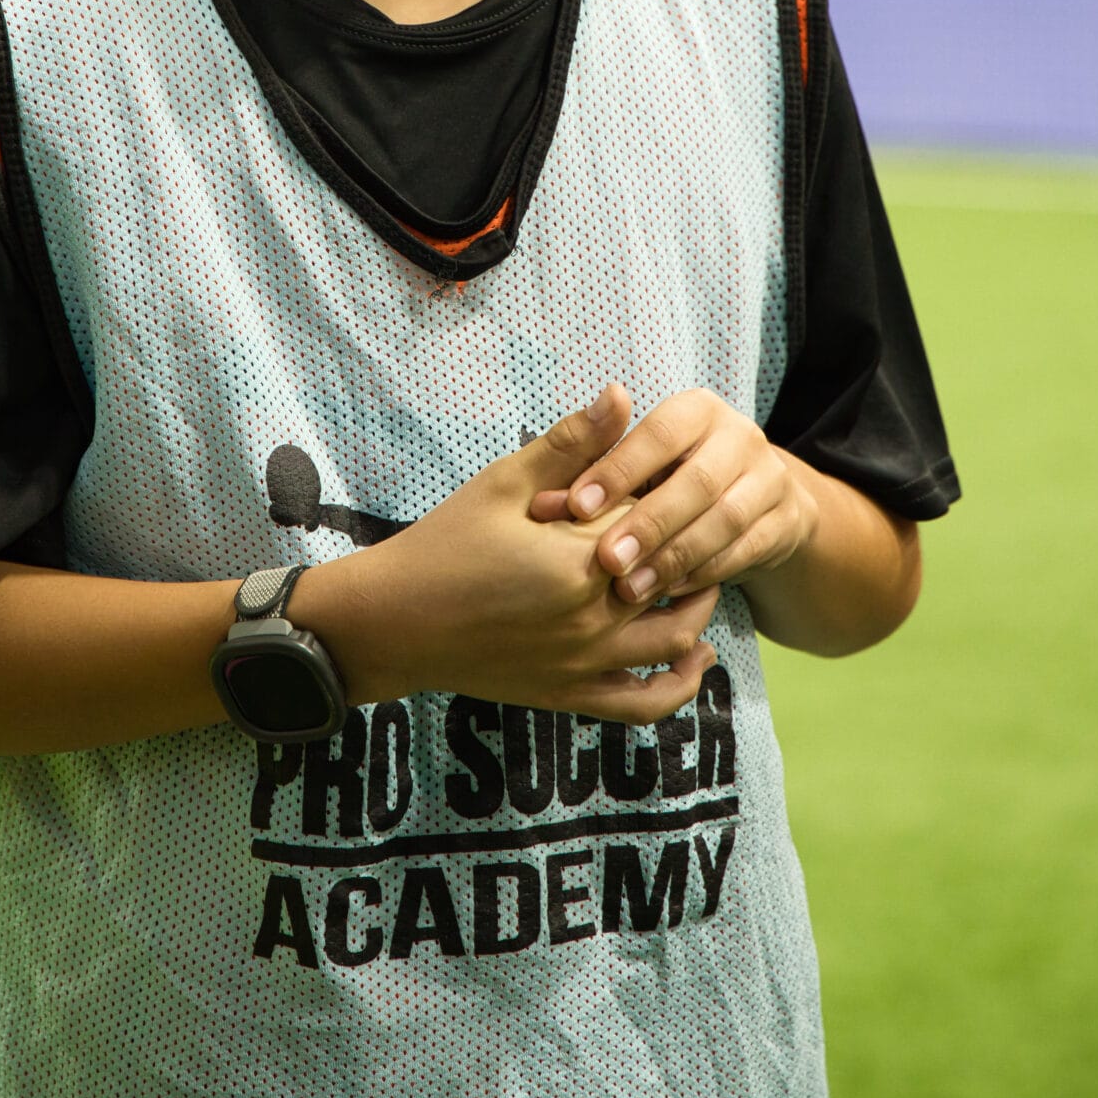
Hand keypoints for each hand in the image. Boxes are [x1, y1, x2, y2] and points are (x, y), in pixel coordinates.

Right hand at [332, 384, 718, 722]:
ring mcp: (582, 664)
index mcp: (578, 561)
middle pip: (674, 578)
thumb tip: (622, 393)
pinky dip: (679, 686)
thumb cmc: (445, 543)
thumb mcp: (504, 482)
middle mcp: (591, 620)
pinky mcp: (569, 696)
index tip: (676, 476)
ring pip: (674, 642)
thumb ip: (570, 441)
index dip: (667, 494)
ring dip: (699, 610)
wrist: (394, 621)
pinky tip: (695, 658)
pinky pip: (644, 705)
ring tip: (703, 578)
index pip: (655, 521)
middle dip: (692, 547)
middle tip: (702, 519)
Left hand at [530, 387, 819, 604]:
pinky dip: (706, 572)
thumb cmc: (665, 480)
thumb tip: (543, 499)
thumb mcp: (630, 467)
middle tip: (606, 560)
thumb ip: (586, 477)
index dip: (619, 470)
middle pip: (697, 481)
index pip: (659, 433)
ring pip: (725, 520)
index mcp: (697, 409)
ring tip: (631, 588)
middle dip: (648, 523)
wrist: (750, 502)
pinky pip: (747, 550)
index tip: (576, 507)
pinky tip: (669, 593)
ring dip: (676, 557)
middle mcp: (740, 436)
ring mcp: (770, 478)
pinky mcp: (787, 520)